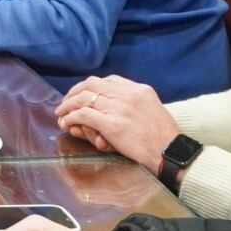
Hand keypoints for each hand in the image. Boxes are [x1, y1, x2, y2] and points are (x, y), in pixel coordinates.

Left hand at [54, 75, 180, 169]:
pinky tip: (66, 123)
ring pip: (84, 99)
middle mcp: (128, 95)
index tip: (82, 93)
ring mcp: (119, 109)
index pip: (108, 80)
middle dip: (74, 92)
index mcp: (138, 89)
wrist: (170, 151)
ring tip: (61, 113)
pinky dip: (71, 117)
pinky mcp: (112, 124)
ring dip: (68, 105)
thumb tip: (114, 103)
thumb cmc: (163, 136)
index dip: (90, 86)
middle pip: (92, 85)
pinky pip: (83, 115)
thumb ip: (134, 102)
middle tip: (66, 102)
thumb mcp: (152, 108)